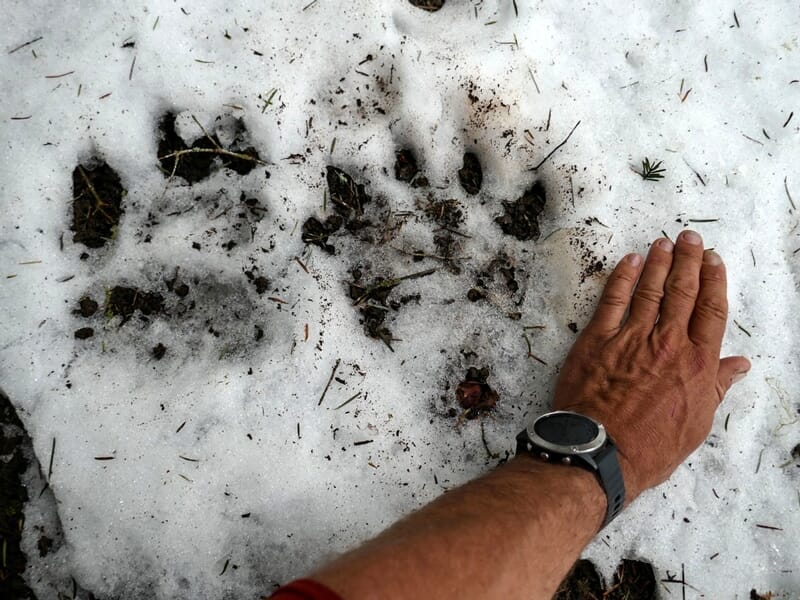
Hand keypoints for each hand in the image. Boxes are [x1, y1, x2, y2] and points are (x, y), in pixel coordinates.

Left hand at [553, 231, 749, 500]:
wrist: (601, 452)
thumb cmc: (650, 446)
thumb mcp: (697, 423)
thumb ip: (716, 386)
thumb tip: (738, 364)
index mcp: (696, 363)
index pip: (711, 310)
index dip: (714, 281)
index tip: (714, 261)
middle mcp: (667, 343)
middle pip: (683, 292)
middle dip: (689, 260)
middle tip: (691, 238)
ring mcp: (630, 338)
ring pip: (650, 291)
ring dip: (659, 263)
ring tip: (665, 243)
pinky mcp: (597, 340)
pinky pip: (612, 301)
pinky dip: (622, 278)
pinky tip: (629, 261)